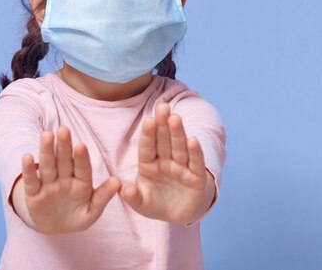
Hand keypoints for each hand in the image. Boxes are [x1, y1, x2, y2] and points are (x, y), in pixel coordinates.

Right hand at [20, 126, 120, 233]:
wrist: (56, 228)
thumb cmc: (77, 216)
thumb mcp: (91, 211)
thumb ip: (102, 197)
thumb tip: (118, 182)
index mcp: (81, 181)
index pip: (82, 167)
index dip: (81, 157)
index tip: (81, 145)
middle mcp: (64, 179)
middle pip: (64, 161)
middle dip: (64, 146)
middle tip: (64, 129)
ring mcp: (48, 185)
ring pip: (48, 166)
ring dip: (46, 151)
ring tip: (47, 135)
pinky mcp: (33, 194)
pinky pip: (31, 181)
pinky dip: (28, 170)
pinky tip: (27, 157)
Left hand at [119, 102, 212, 224]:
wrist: (176, 215)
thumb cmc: (155, 203)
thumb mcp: (141, 203)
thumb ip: (132, 197)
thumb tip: (124, 189)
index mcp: (149, 163)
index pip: (147, 147)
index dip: (148, 134)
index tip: (148, 120)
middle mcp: (166, 161)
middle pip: (164, 141)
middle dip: (163, 124)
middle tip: (162, 107)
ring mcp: (181, 168)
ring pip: (179, 147)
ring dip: (177, 133)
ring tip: (175, 118)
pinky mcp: (196, 177)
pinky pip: (195, 163)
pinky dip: (195, 152)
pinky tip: (193, 140)